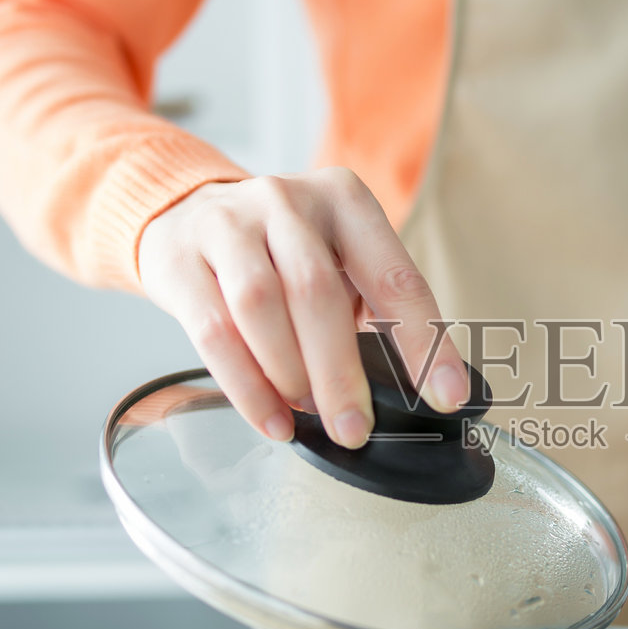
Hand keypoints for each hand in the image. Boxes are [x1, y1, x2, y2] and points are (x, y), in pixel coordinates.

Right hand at [137, 168, 468, 447]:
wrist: (184, 213)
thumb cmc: (279, 251)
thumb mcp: (336, 258)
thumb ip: (371, 307)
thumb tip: (417, 389)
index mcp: (345, 200)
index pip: (395, 276)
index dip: (423, 342)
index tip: (446, 395)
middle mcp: (286, 201)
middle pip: (318, 293)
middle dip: (341, 373)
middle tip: (355, 428)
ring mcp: (228, 224)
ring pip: (261, 306)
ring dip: (290, 374)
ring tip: (308, 415)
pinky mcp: (180, 259)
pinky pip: (214, 331)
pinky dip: (246, 386)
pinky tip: (270, 418)